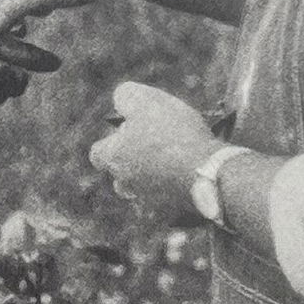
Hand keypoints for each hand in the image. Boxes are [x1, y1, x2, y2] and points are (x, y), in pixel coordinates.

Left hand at [89, 80, 213, 219]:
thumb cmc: (171, 134)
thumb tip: (120, 99)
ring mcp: (149, 198)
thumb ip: (126, 96)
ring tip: (173, 157)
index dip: (110, 141)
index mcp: (114, 158)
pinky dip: (174, 183)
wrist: (206, 170)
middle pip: (120, 174)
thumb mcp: (144, 101)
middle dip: (132, 160)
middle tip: (155, 142)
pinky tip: (191, 167)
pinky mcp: (173, 207)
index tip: (129, 129)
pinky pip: (168, 195)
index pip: (98, 154)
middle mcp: (126, 182)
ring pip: (143, 187)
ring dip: (153, 174)